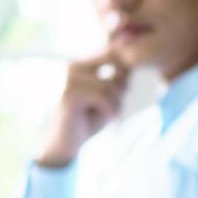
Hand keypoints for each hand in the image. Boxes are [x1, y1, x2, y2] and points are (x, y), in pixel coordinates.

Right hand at [35, 50, 129, 166]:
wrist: (66, 142)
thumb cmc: (89, 118)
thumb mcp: (109, 95)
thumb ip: (119, 78)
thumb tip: (131, 63)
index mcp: (81, 62)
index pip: (113, 55)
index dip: (125, 75)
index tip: (120, 95)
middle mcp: (73, 66)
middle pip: (114, 67)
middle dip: (121, 89)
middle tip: (115, 107)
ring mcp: (69, 79)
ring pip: (110, 86)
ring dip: (116, 104)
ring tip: (109, 114)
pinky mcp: (69, 94)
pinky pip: (102, 97)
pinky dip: (110, 110)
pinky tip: (106, 118)